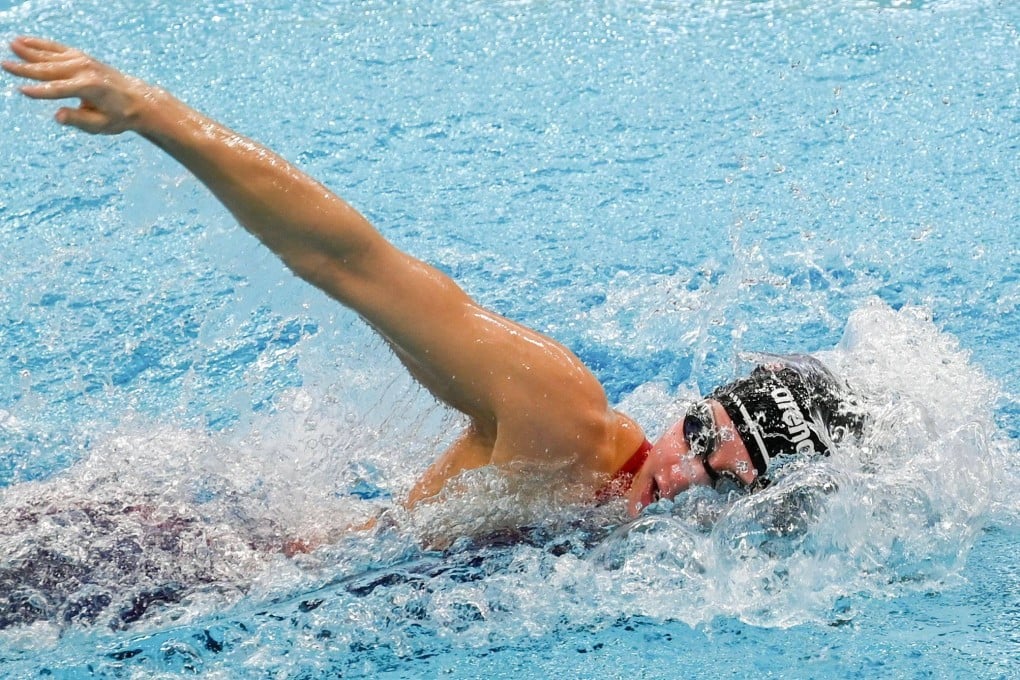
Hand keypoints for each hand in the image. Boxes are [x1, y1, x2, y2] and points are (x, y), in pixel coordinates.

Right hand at [3, 36, 154, 134]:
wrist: (138, 100)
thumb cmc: (119, 116)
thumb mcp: (101, 125)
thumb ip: (79, 120)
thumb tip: (58, 116)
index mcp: (90, 87)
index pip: (60, 90)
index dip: (40, 92)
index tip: (22, 91)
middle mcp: (85, 70)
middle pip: (50, 70)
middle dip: (26, 68)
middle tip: (5, 65)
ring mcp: (83, 61)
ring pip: (51, 56)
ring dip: (29, 51)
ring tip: (11, 45)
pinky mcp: (82, 58)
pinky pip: (57, 49)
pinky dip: (40, 44)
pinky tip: (24, 40)